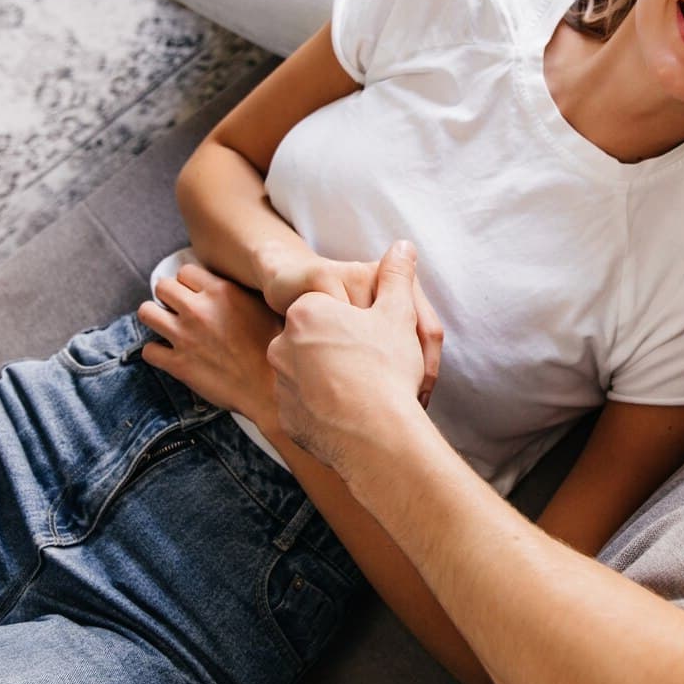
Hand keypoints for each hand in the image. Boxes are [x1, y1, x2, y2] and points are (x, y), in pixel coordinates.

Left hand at [137, 261, 283, 427]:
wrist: (270, 389)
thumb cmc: (273, 349)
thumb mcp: (264, 308)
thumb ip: (242, 292)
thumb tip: (231, 285)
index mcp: (221, 292)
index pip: (186, 271)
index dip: (189, 283)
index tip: (195, 294)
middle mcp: (198, 310)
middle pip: (162, 287)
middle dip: (168, 296)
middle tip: (179, 309)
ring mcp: (184, 337)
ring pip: (146, 312)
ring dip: (155, 317)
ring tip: (166, 326)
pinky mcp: (177, 364)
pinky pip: (149, 350)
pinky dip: (156, 352)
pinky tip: (169, 354)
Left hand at [267, 240, 436, 470]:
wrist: (375, 437)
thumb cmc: (385, 369)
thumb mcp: (397, 314)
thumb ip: (396, 276)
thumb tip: (402, 246)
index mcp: (306, 310)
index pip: (334, 308)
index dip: (364, 323)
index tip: (382, 339)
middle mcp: (283, 344)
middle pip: (321, 341)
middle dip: (347, 350)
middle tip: (380, 366)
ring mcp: (281, 383)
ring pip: (313, 375)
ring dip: (336, 380)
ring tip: (370, 395)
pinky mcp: (287, 417)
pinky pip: (309, 407)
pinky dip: (329, 409)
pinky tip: (357, 416)